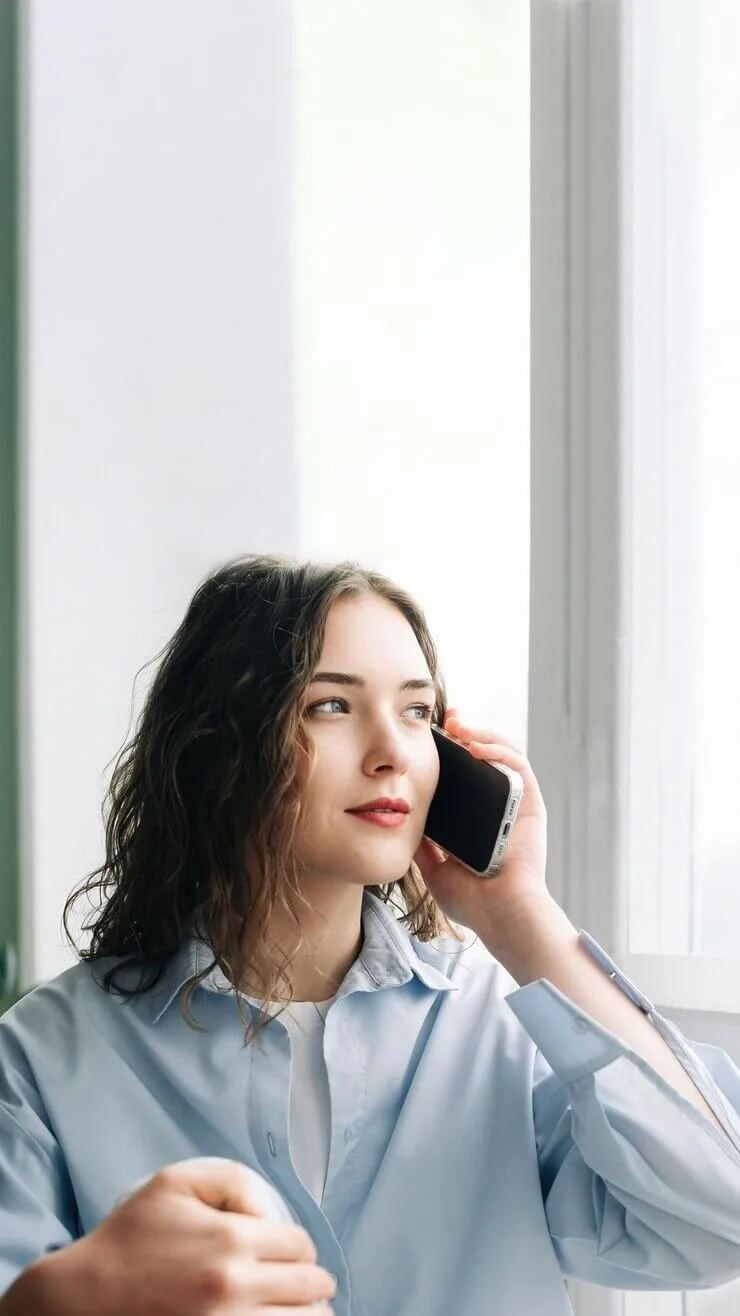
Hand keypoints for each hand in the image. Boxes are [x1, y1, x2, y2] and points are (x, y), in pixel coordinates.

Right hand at [21, 1157, 335, 1315]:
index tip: (290, 1253)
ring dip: (308, 1314)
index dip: (300, 1247)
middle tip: (307, 1283)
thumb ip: (232, 1179)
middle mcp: (235, 1288)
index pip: (301, 1246)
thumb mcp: (175, 1182)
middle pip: (310, 1289)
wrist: (84, 1298)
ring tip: (298, 1309)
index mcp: (231, 1240)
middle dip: (312, 1283)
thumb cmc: (129, 1238)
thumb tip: (267, 1212)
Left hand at [414, 709, 548, 941]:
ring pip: (505, 755)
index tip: (430, 737)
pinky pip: (519, 767)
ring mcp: (517, 805)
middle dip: (467, 733)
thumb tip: (402, 823)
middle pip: (486, 758)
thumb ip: (422, 847)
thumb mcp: (434, 869)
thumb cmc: (473, 901)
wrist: (500, 915)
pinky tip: (477, 746)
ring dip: (483, 734)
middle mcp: (500, 808)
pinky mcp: (532, 805)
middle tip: (445, 720)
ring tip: (459, 725)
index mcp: (478, 820)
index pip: (466, 776)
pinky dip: (500, 750)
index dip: (451, 753)